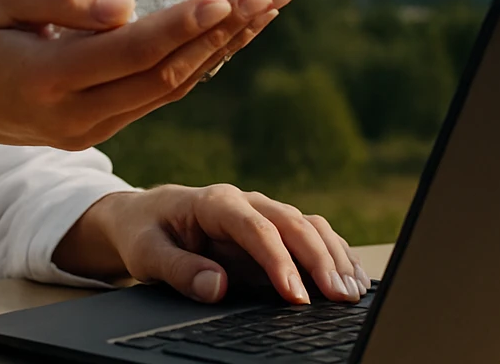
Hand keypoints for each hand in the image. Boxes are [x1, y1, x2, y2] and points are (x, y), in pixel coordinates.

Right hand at [0, 0, 294, 150]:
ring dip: (229, 45)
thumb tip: (128, 6)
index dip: (185, 23)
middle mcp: (77, 117)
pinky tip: (235, 28)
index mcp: (47, 82)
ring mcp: (92, 131)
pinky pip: (161, 94)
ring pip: (175, 88)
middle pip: (169, 75)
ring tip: (271, 2)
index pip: (132, 52)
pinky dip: (203, 60)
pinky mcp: (101, 130)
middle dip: (229, 30)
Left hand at [59, 185, 371, 304]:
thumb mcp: (146, 252)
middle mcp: (247, 202)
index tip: (296, 297)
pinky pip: (312, 235)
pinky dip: (335, 254)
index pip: (256, 229)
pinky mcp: (274, 229)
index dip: (279, 262)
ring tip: (352, 292)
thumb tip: (214, 286)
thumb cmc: (146, 232)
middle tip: (339, 296)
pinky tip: (353, 278)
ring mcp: (264, 213)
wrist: (146, 214)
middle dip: (320, 260)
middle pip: (293, 224)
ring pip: (309, 226)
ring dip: (334, 256)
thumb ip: (178, 268)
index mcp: (216, 202)